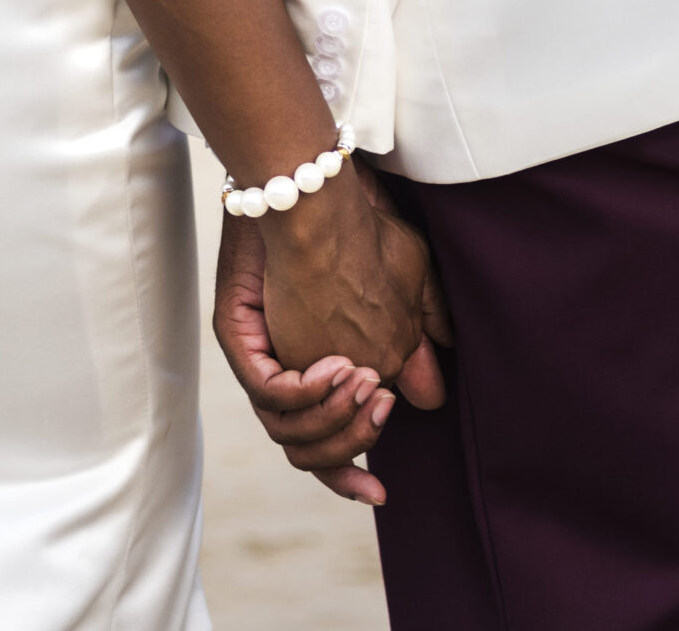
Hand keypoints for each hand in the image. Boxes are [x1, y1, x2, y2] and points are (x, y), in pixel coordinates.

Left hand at [213, 167, 451, 503]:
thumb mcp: (402, 279)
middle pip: (310, 451)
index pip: (326, 445)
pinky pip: (270, 396)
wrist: (307, 186)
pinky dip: (308, 394)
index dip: (351, 474)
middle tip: (384, 408)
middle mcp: (280, 372)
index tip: (381, 492)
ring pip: (289, 435)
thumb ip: (418, 333)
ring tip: (367, 385)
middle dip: (352, 443)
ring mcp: (259, 360)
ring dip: (335, 420)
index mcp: (313, 367)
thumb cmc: (353, 225)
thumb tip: (437, 385)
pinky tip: (340, 368)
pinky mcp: (241, 341)